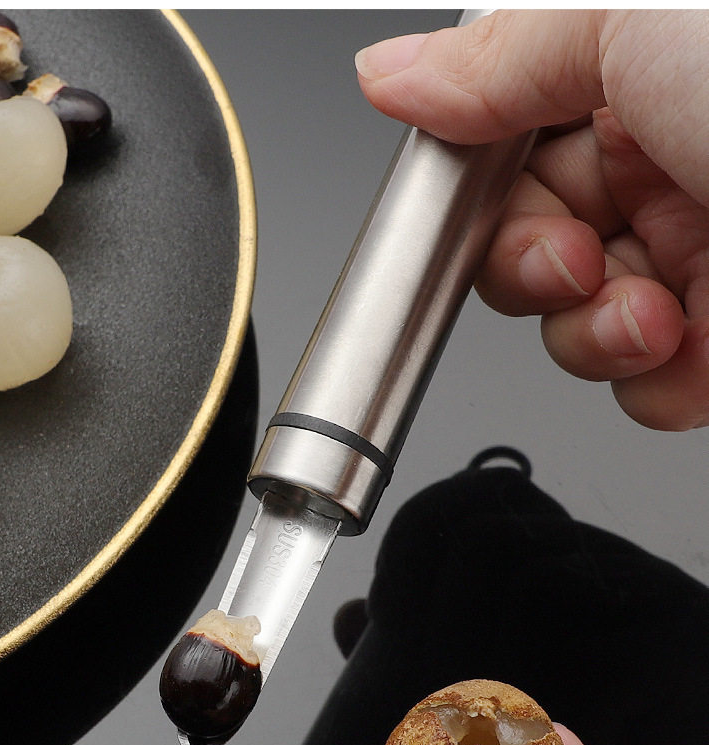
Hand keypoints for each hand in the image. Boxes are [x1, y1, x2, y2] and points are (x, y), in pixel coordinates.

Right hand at [355, 11, 708, 429]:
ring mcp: (693, 259)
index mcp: (633, 83)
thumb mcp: (635, 22)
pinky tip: (681, 348)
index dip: (471, 188)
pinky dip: (648, 384)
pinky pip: (640, 387)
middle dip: (525, 268)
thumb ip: (500, 56)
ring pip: (570, 325)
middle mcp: (661, 170)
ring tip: (645, 313)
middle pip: (521, 245)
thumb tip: (388, 72)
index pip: (503, 150)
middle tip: (565, 259)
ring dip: (587, 334)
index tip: (461, 205)